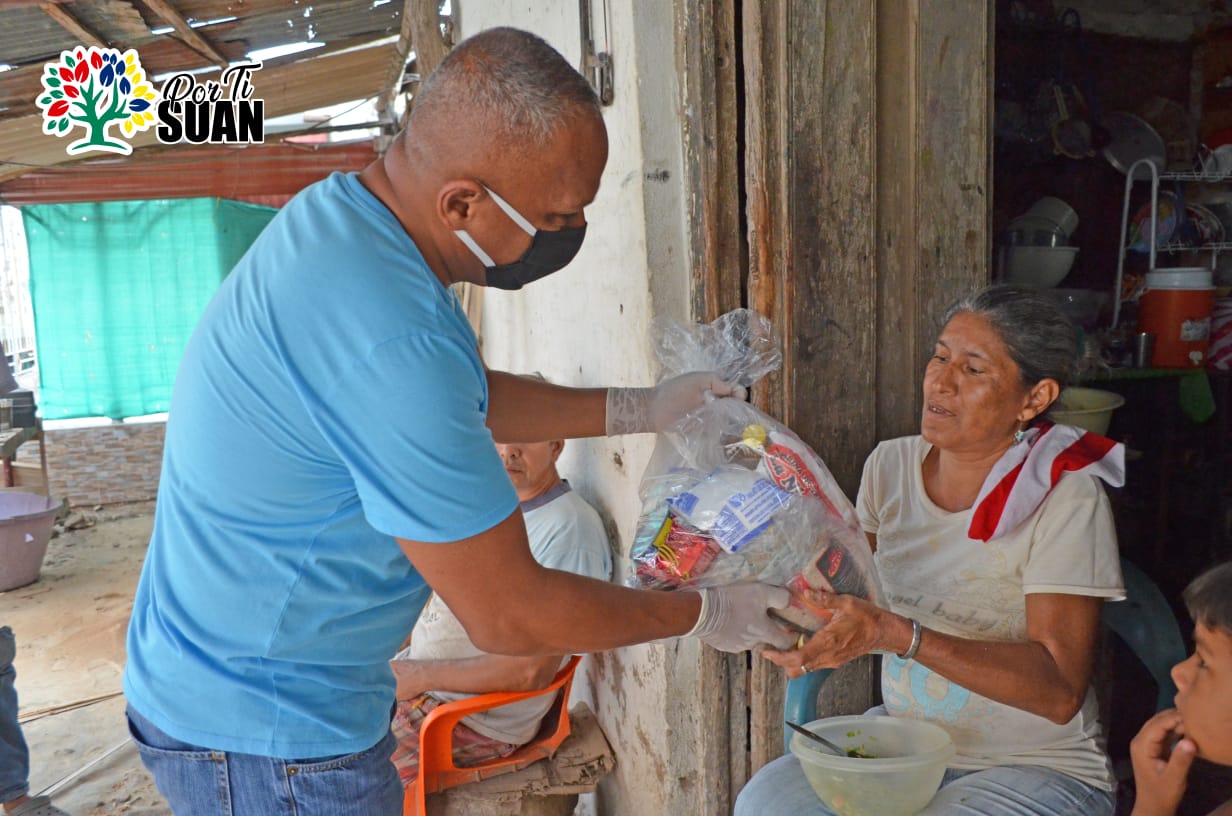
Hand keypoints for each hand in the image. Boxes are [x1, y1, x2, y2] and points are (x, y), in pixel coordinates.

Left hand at [605, 371, 746, 435]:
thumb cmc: (674, 391)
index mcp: (715, 390)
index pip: (735, 391)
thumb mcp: (697, 379)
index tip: (739, 396)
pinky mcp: (705, 433)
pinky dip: (725, 435)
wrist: (655, 409)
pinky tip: (728, 434)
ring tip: (737, 424)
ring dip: (734, 423)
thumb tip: (734, 389)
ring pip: (730, 422)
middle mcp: (716, 405)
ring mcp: (711, 420)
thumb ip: (716, 381)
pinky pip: (719, 434)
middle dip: (740, 409)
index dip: (740, 393)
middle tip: (739, 412)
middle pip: (736, 407)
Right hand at [686, 584, 794, 651]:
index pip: (785, 643)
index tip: (792, 632)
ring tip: (740, 613)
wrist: (701, 611)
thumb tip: (790, 601)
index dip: (791, 638)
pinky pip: (733, 639)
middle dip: (765, 629)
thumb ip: (779, 597)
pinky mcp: (722, 645)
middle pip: (765, 639)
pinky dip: (734, 631)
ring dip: (748, 629)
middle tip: (760, 615)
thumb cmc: (733, 600)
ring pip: (748, 639)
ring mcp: (735, 646)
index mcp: (764, 632)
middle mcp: (752, 643)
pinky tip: (728, 619)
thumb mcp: (760, 591)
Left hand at [761, 590, 895, 677]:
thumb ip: (825, 599)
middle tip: (770, 647)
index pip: (799, 659)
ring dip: (791, 660)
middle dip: (781, 660)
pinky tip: (799, 643)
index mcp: (828, 642)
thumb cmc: (868, 617)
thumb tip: (807, 592)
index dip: (780, 658)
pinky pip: (814, 665)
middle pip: (798, 668)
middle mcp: (828, 656)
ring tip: (781, 644)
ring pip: (805, 669)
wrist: (885, 632)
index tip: (767, 651)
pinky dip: (802, 659)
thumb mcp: (847, 603)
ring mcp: (832, 661)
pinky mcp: (835, 661)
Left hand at [1129, 708, 1194, 815]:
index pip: (1158, 724)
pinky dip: (1174, 731)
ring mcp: (1146, 744)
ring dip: (1175, 723)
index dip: (1174, 718)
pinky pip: (1163, 734)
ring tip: (1194, 722)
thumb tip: (1190, 740)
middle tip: (1195, 716)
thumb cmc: (1162, 793)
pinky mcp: (1152, 749)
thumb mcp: (1174, 778)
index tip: (1193, 716)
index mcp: (1142, 745)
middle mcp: (1141, 741)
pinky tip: (1188, 731)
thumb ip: (1181, 759)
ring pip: (1160, 726)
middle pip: (1157, 721)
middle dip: (1174, 717)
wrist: (1154, 806)